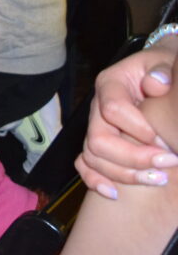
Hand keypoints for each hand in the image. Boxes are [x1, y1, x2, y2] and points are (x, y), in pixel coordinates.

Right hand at [76, 47, 177, 198]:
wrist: (161, 73)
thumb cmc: (165, 67)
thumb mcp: (167, 60)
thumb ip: (162, 69)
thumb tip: (155, 84)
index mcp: (111, 84)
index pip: (113, 110)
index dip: (139, 129)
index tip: (167, 141)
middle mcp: (98, 107)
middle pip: (98, 139)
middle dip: (133, 157)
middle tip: (168, 164)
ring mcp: (96, 127)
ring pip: (92, 157)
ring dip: (124, 174)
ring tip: (160, 179)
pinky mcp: (99, 144)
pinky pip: (85, 165)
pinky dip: (96, 182)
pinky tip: (115, 194)